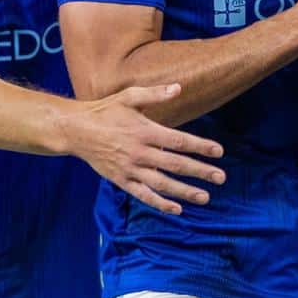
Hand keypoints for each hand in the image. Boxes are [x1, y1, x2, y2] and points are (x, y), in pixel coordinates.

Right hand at [63, 83, 225, 215]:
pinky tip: (177, 209)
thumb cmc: (106, 111)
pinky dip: (160, 204)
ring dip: (185, 191)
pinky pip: (143, 195)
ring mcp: (130, 169)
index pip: (179, 141)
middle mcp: (139, 152)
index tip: (219, 152)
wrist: (76, 131)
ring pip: (162, 184)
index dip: (201, 147)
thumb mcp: (129, 96)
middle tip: (221, 178)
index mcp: (144, 131)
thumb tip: (178, 88)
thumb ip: (155, 94)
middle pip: (175, 164)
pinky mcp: (121, 180)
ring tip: (205, 197)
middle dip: (200, 172)